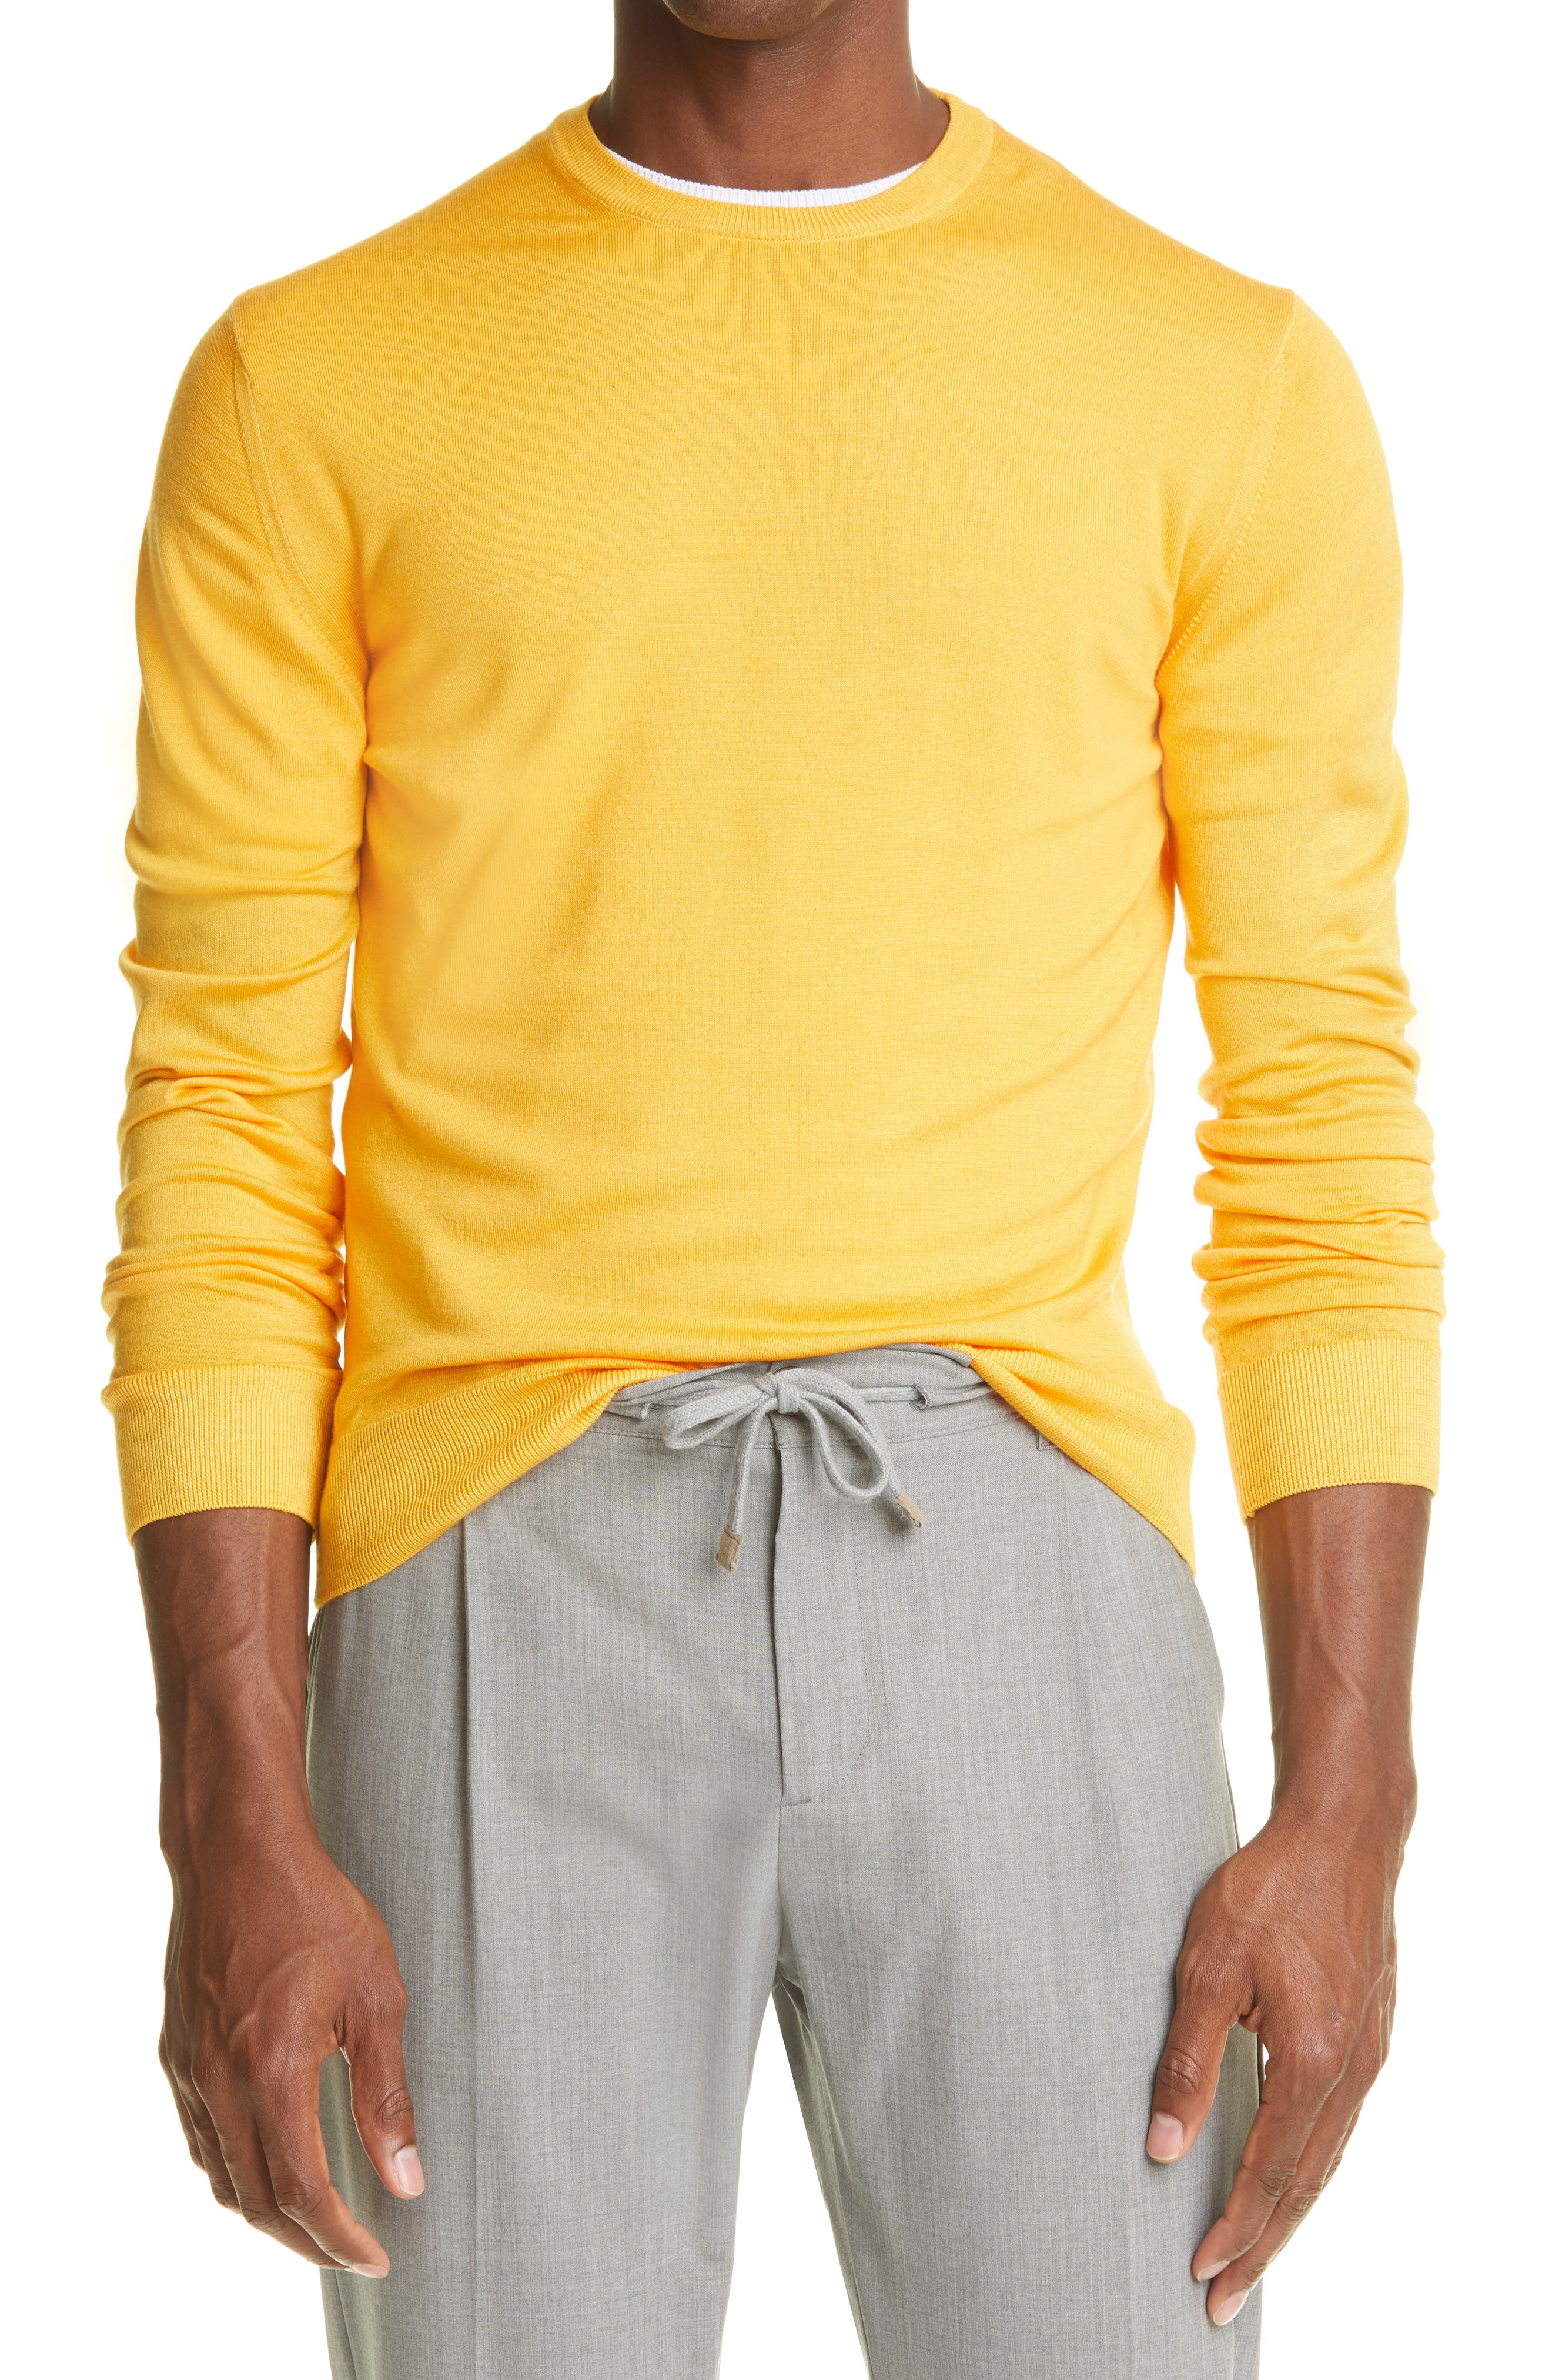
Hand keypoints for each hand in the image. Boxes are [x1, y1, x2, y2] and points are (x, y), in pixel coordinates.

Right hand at [137, 1507, 423, 2275]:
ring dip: (268, 2210)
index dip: (340, 2238)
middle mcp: (222, 2079)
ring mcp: (193, 2067)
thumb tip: (407, 2181)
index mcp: (273, 2070)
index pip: (303, 2189)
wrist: (242, 1850)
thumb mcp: (377, 1997)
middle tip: (352, 2254)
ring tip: (319, 2221)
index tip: (378, 2258)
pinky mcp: (180, 2048)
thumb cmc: (318, 1911)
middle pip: (256, 2197)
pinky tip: (268, 2161)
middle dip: (306, 2240)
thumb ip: (387, 2095)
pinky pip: (203, 2137)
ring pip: (222, 2173)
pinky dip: (235, 2169)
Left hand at [1144, 1480, 1426, 2325]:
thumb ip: (1187, 2060)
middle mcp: (1352, 2070)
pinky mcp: (1370, 2034)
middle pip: (1306, 2182)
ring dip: (1287, 2210)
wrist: (1345, 1832)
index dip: (1234, 2228)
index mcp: (1313, 2060)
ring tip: (1250, 2255)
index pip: (1268, 2170)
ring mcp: (1369, 2054)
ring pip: (1327, 2159)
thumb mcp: (1208, 1966)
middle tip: (1222, 2301)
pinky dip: (1310, 2167)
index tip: (1200, 2276)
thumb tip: (1161, 2147)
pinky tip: (1288, 2178)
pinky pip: (1339, 2126)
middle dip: (1262, 2244)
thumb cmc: (1269, 1886)